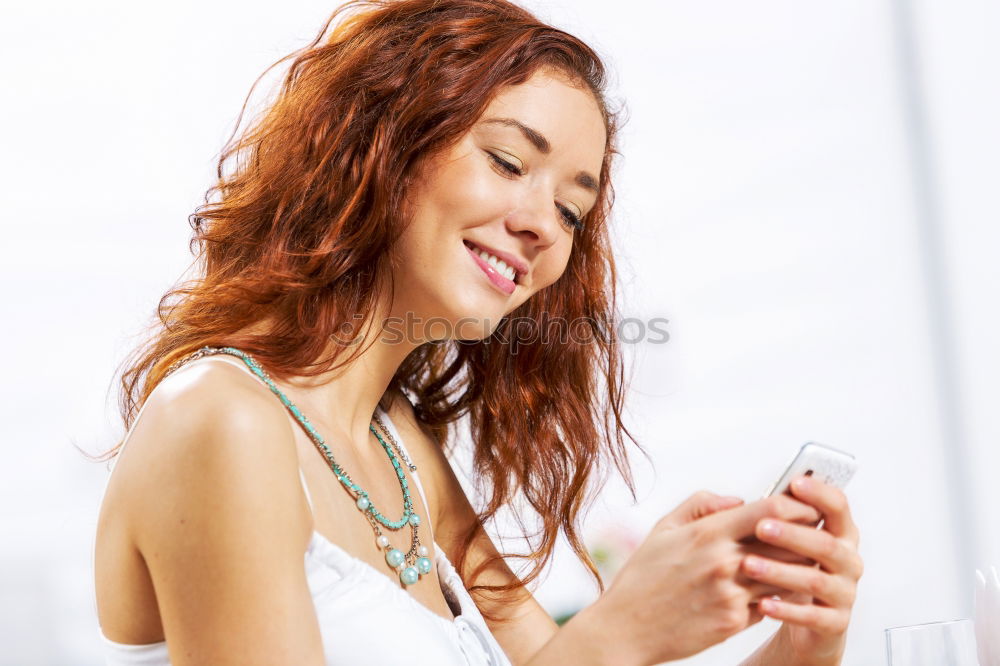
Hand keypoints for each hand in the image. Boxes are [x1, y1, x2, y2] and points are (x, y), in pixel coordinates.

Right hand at [594, 490, 821, 664]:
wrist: (627, 627)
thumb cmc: (643, 576)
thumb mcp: (664, 528)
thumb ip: (702, 504)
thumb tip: (739, 500)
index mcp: (708, 533)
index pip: (771, 510)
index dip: (796, 505)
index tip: (805, 505)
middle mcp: (725, 562)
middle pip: (789, 543)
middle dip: (806, 537)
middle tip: (815, 532)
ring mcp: (732, 595)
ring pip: (786, 576)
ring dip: (797, 568)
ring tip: (803, 561)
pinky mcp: (734, 622)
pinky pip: (770, 604)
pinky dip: (777, 595)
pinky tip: (777, 589)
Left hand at [740, 476, 863, 664]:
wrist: (808, 624)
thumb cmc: (795, 571)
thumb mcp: (791, 542)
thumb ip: (781, 517)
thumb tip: (759, 497)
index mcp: (840, 534)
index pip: (838, 507)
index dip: (819, 493)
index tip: (795, 483)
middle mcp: (847, 562)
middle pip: (826, 544)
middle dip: (792, 534)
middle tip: (761, 527)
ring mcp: (844, 593)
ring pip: (815, 580)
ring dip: (780, 571)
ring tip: (749, 565)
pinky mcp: (835, 623)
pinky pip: (811, 616)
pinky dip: (786, 610)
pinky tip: (763, 604)